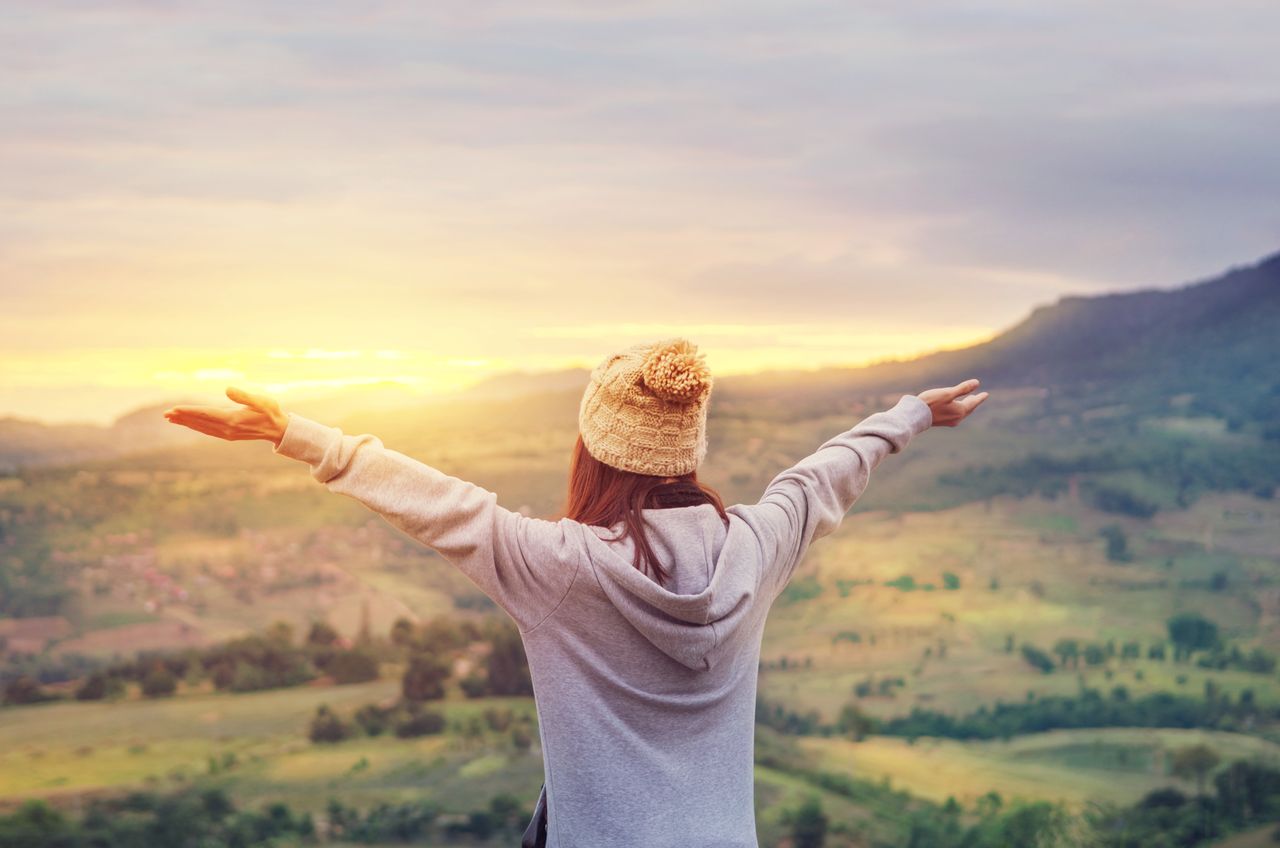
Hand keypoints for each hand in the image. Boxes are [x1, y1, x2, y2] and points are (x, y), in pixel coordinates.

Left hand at [163, 386, 288, 446]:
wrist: (278, 429)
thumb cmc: (271, 412)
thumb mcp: (262, 400)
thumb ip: (244, 396)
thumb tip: (226, 389)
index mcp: (233, 420)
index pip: (206, 414)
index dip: (189, 411)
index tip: (174, 409)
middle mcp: (227, 429)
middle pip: (200, 422)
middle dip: (182, 417)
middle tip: (165, 414)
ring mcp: (227, 434)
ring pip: (202, 427)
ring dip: (186, 423)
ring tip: (171, 419)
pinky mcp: (228, 435)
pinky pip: (207, 430)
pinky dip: (196, 426)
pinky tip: (189, 423)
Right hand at [915, 378, 988, 427]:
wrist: (916, 415)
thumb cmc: (932, 402)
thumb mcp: (948, 393)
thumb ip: (963, 388)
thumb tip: (977, 383)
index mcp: (960, 411)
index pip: (973, 403)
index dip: (980, 398)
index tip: (986, 394)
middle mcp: (957, 418)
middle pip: (968, 409)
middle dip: (973, 402)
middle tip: (978, 397)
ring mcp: (949, 421)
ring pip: (961, 412)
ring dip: (965, 405)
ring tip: (967, 401)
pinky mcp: (942, 421)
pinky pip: (955, 415)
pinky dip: (958, 409)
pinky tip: (954, 407)